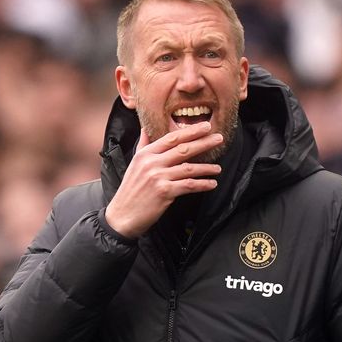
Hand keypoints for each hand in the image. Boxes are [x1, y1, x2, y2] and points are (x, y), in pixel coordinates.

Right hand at [105, 122, 222, 238]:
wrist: (122, 215)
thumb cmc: (130, 190)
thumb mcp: (134, 163)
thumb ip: (143, 145)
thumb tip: (145, 127)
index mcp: (145, 154)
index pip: (171, 138)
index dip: (190, 131)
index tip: (205, 126)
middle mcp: (152, 163)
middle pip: (183, 149)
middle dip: (203, 142)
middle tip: (219, 138)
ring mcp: (158, 177)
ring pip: (189, 168)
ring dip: (207, 168)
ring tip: (218, 168)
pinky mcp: (164, 192)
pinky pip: (189, 185)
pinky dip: (202, 184)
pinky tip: (212, 184)